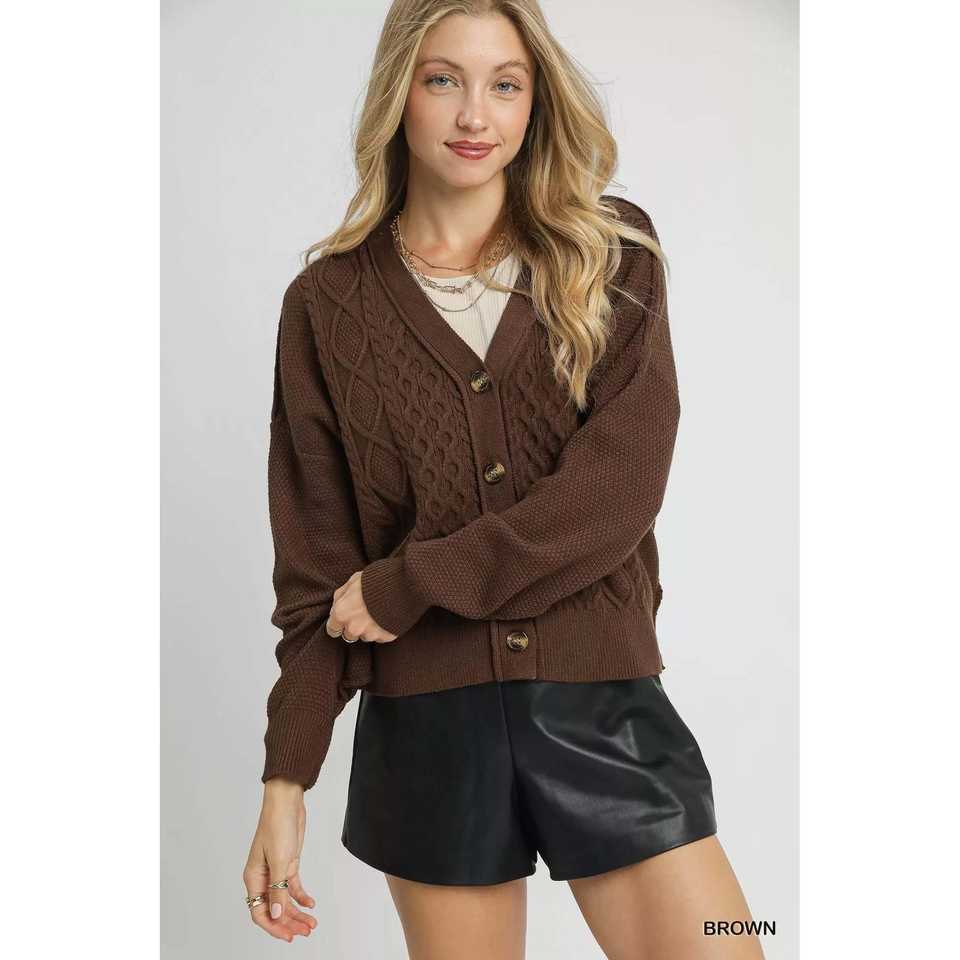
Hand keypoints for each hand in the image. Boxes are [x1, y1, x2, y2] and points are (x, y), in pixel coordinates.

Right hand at [242, 778, 317, 942]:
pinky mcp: (288, 864)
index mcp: (253, 878)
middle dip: (289, 922)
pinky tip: (310, 904)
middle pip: (274, 909)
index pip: (260, 912)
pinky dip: (301, 897)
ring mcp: (276, 872)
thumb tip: (276, 914)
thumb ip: (278, 889)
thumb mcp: (280, 860)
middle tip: (305, 931)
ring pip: (285, 900)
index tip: (289, 935)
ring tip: (311, 922)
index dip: (274, 926)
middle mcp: (263, 878)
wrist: (287, 802)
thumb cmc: (277, 825)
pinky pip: (293, 887)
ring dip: (297, 912)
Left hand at [327, 570, 398, 643]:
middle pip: (349, 635)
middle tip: (364, 613)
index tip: (344, 619)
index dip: (338, 624)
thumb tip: (336, 605)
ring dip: (369, 628)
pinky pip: (380, 637)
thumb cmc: (375, 579)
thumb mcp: (353, 580)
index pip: (332, 630)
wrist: (402, 584)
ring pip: (365, 636)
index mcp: (342, 613)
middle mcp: (353, 628)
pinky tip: (387, 617)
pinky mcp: (385, 637)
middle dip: (354, 626)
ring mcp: (370, 634)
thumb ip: (341, 595)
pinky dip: (382, 629)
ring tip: (378, 613)